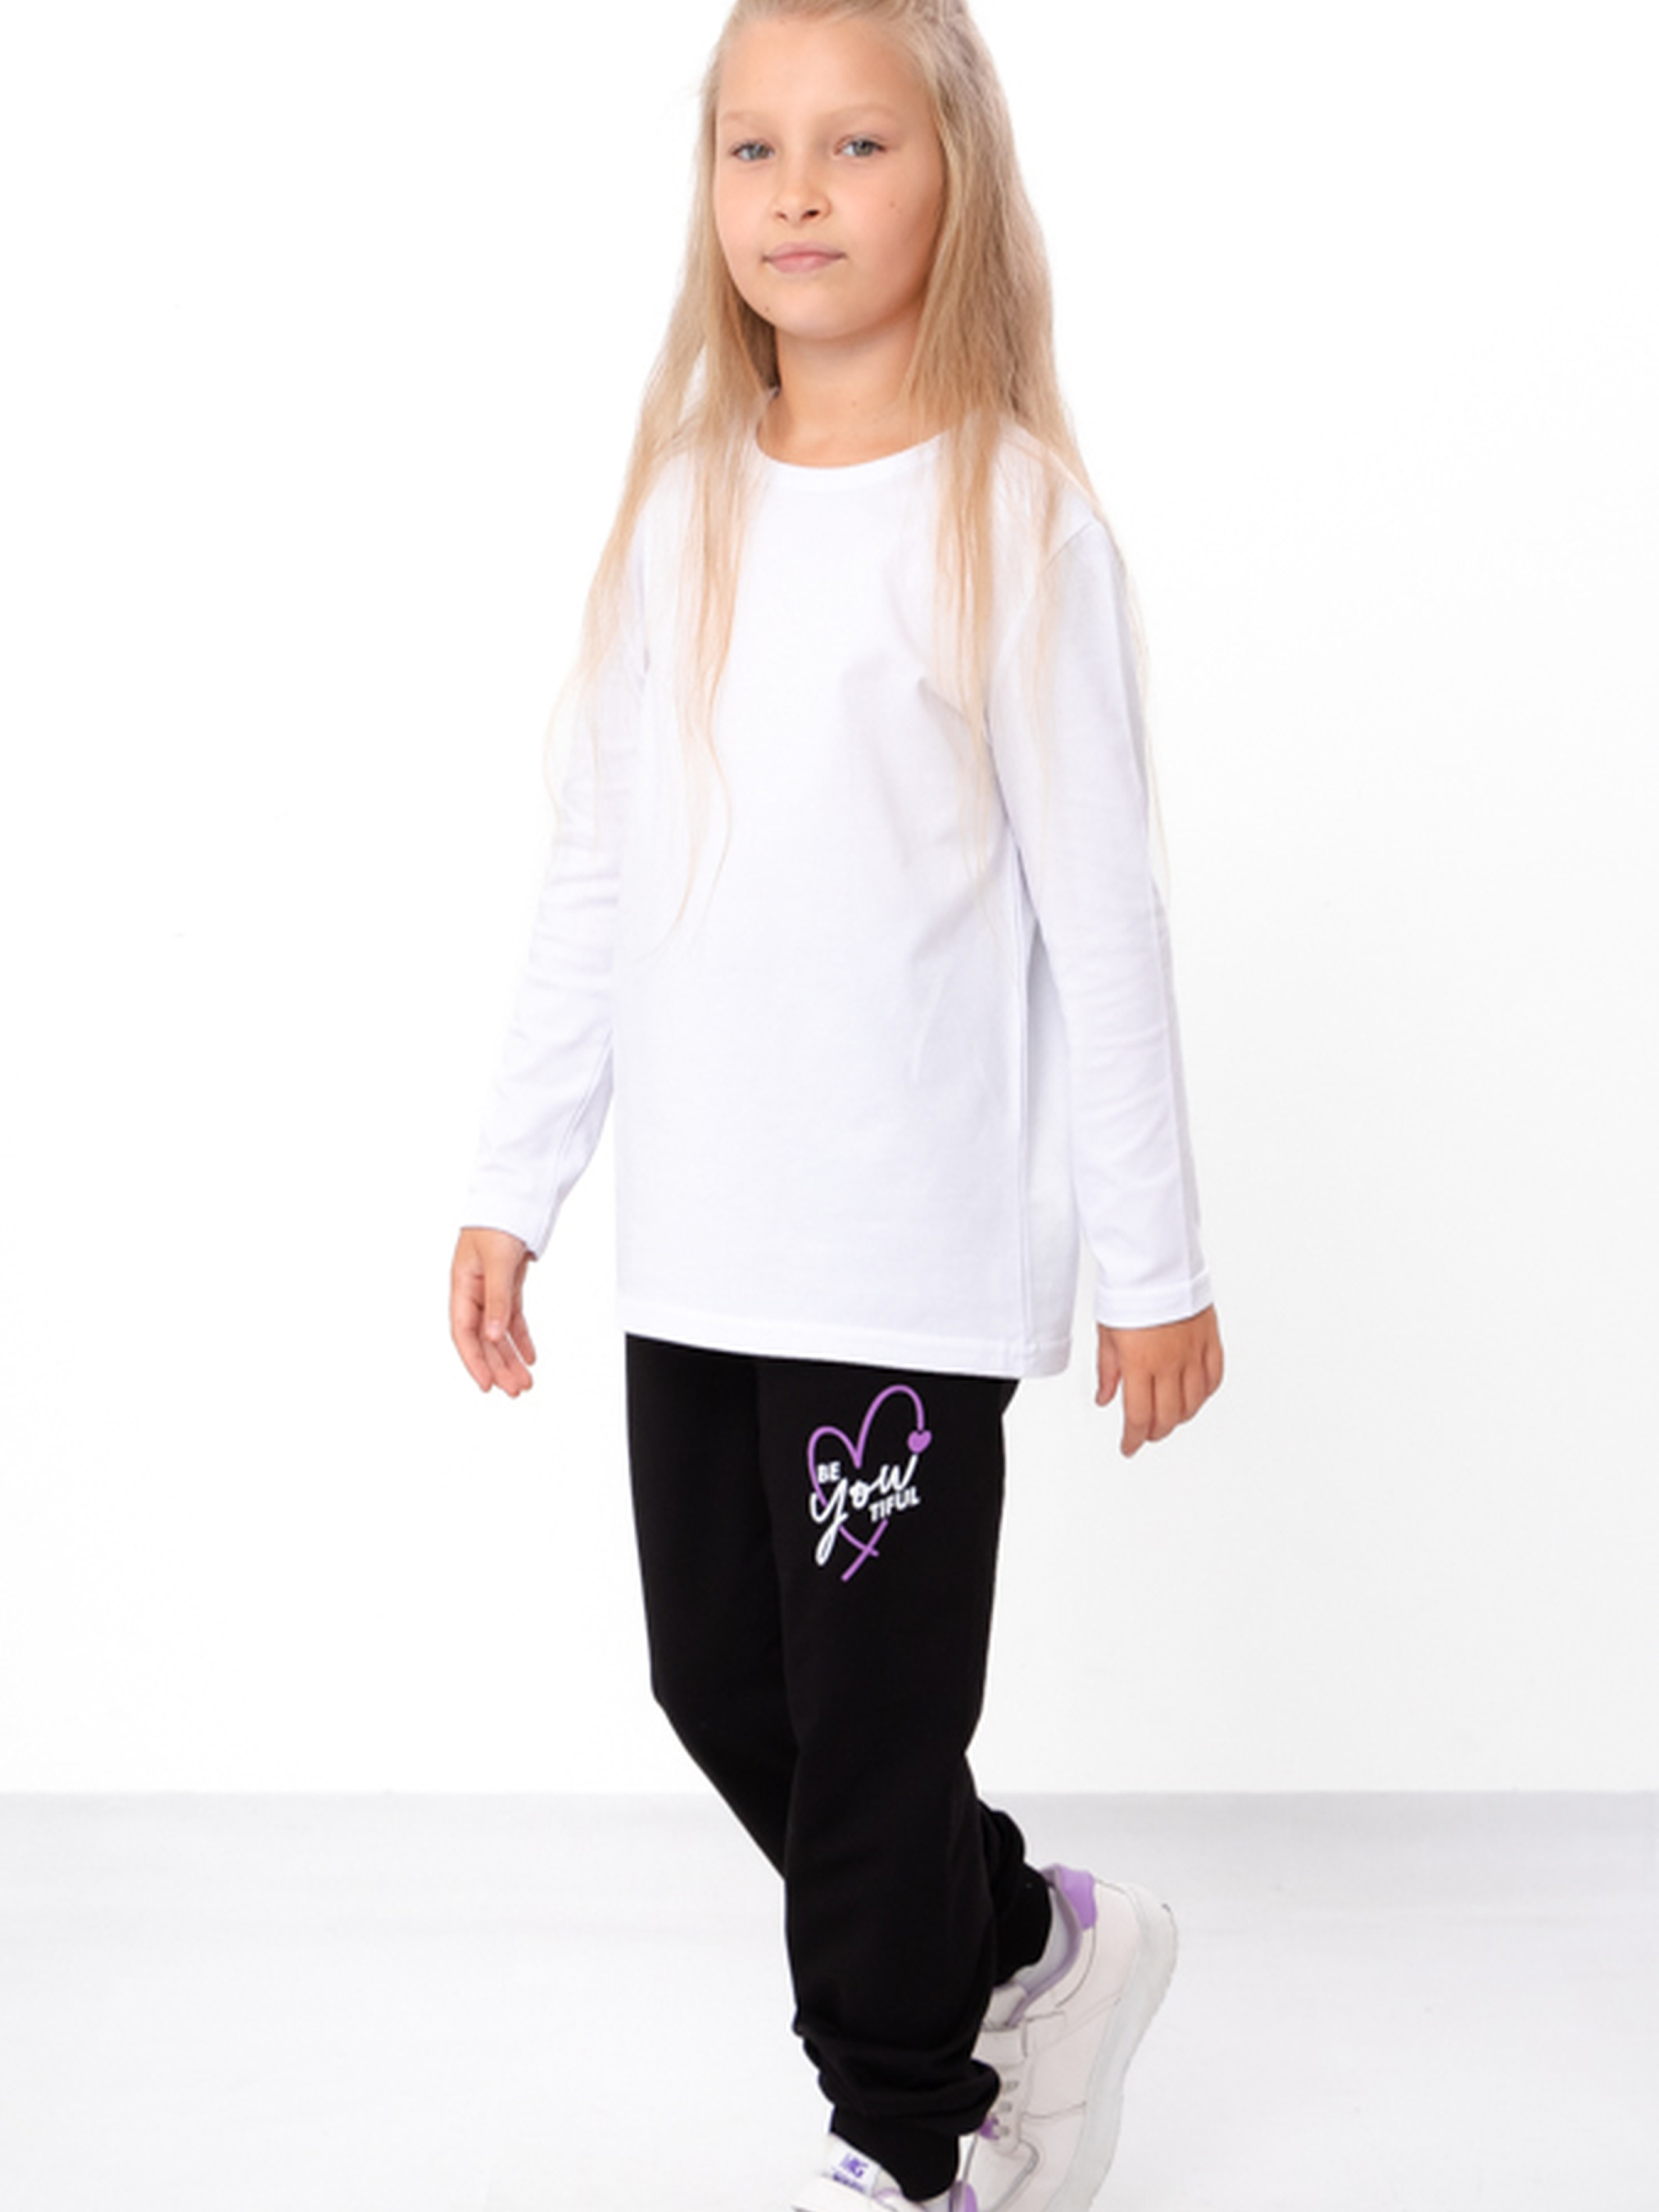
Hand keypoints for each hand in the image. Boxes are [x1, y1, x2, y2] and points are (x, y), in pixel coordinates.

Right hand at [450, 1227, 536, 1395]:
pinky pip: (512, 1318)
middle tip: (515, 1390)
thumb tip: (492, 1335)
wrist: (515, 1197)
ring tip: (525, 1381)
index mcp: (462, 1285)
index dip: (474, 1361)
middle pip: (483, 1338)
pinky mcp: (507, 1285)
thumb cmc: (498, 1222)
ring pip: (498, 1332)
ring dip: (510, 1357)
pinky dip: (520, 1337)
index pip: (464, 1333)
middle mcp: (474, 1291)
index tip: (487, 1385)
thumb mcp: (499, 1261)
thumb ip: (497, 1299)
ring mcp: (491, 1289)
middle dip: (498, 1366)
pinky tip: (529, 1356)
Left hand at [1095, 1305, 1222, 1456]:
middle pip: (1168, 1416)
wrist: (1156, 1262)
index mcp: (1140, 1364)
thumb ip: (1108, 1371)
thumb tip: (1105, 1398)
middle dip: (1155, 1432)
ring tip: (1168, 1418)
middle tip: (1145, 1434)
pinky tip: (1195, 1396)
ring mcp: (1192, 1354)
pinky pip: (1213, 1378)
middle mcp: (1169, 1363)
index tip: (1128, 1447)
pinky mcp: (1210, 1341)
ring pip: (1193, 1402)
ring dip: (1180, 1417)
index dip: (1133, 1439)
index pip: (1139, 1417)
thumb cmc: (1130, 1291)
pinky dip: (1204, 1394)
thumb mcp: (1107, 1334)